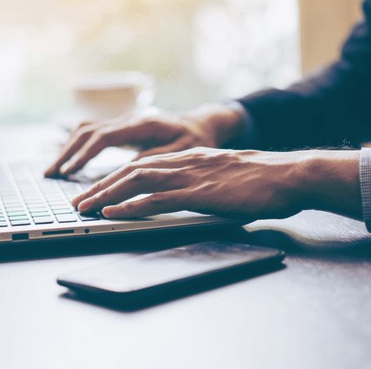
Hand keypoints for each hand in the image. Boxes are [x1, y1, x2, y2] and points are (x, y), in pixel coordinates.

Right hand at [45, 104, 244, 176]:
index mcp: (141, 124)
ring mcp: (122, 121)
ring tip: (52, 171)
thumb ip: (155, 159)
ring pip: (85, 129)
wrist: (200, 123)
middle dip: (66, 153)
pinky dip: (76, 145)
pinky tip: (67, 160)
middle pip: (87, 131)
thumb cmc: (194, 139)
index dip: (84, 155)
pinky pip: (92, 132)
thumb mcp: (183, 151)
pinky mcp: (121, 127)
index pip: (103, 137)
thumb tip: (129, 171)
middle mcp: (128, 119)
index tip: (68, 172)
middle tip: (50, 175)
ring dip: (67, 149)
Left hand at [72, 147, 362, 219]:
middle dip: (100, 186)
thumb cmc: (267, 181)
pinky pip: (156, 198)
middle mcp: (185, 162)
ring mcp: (191, 176)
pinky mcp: (199, 193)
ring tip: (84, 208)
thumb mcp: (230, 177)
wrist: (291, 175)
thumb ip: (208, 182)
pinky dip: (129, 205)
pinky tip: (112, 213)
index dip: (117, 178)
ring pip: (136, 181)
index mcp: (192, 158)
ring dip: (105, 195)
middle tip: (78, 201)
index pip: (144, 165)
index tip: (98, 190)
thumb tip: (197, 194)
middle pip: (132, 170)